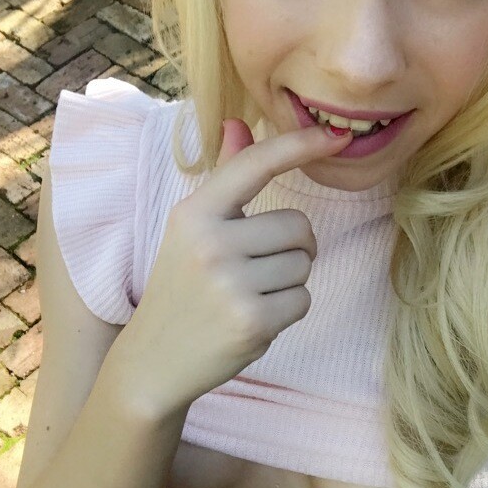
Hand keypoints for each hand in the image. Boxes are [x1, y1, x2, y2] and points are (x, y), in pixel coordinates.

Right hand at [116, 118, 352, 412]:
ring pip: (304, 265)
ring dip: (288, 282)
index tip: (335, 134)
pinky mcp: (251, 322)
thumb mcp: (191, 232)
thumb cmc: (180, 290)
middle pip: (298, 226)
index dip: (300, 145)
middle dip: (293, 249)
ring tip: (248, 296)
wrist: (151, 362)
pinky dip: (287, 312)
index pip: (255, 165)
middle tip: (257, 269)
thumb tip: (238, 125)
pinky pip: (302, 300)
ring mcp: (231, 284)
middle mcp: (210, 243)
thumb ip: (223, 181)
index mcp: (194, 213)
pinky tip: (253, 319)